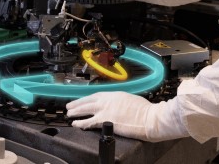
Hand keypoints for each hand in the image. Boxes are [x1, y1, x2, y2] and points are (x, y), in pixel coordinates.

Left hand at [66, 92, 187, 141]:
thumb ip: (120, 101)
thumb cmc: (145, 110)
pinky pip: (89, 122)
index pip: (96, 95)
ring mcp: (105, 110)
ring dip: (76, 111)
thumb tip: (117, 104)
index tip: (81, 100)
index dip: (86, 98)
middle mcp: (107, 100)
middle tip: (69, 105)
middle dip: (77, 103)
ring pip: (86, 109)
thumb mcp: (130, 99)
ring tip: (69, 114)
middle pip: (88, 101)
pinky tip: (76, 124)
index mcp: (114, 94)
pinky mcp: (105, 120)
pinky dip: (81, 123)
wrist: (149, 118)